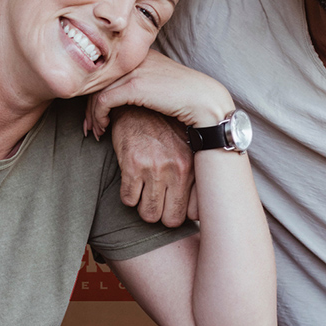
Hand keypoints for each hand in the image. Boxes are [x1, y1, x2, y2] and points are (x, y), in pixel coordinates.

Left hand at [89, 49, 233, 136]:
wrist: (206, 102)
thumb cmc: (188, 99)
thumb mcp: (162, 85)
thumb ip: (145, 84)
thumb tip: (126, 98)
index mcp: (143, 55)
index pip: (110, 71)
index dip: (98, 91)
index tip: (96, 113)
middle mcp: (136, 58)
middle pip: (99, 79)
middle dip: (90, 104)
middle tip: (90, 125)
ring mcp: (134, 70)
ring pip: (97, 90)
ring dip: (93, 114)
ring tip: (95, 130)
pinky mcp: (134, 86)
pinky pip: (103, 100)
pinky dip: (99, 115)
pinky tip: (104, 127)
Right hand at [106, 105, 197, 225]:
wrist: (139, 105)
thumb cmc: (163, 129)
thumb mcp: (186, 148)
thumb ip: (193, 174)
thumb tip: (197, 209)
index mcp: (192, 166)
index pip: (194, 213)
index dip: (181, 211)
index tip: (175, 204)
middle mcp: (177, 169)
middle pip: (171, 220)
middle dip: (163, 214)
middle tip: (157, 200)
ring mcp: (155, 168)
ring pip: (149, 214)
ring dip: (144, 206)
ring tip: (144, 190)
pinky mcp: (132, 165)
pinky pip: (128, 200)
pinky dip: (128, 195)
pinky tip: (132, 180)